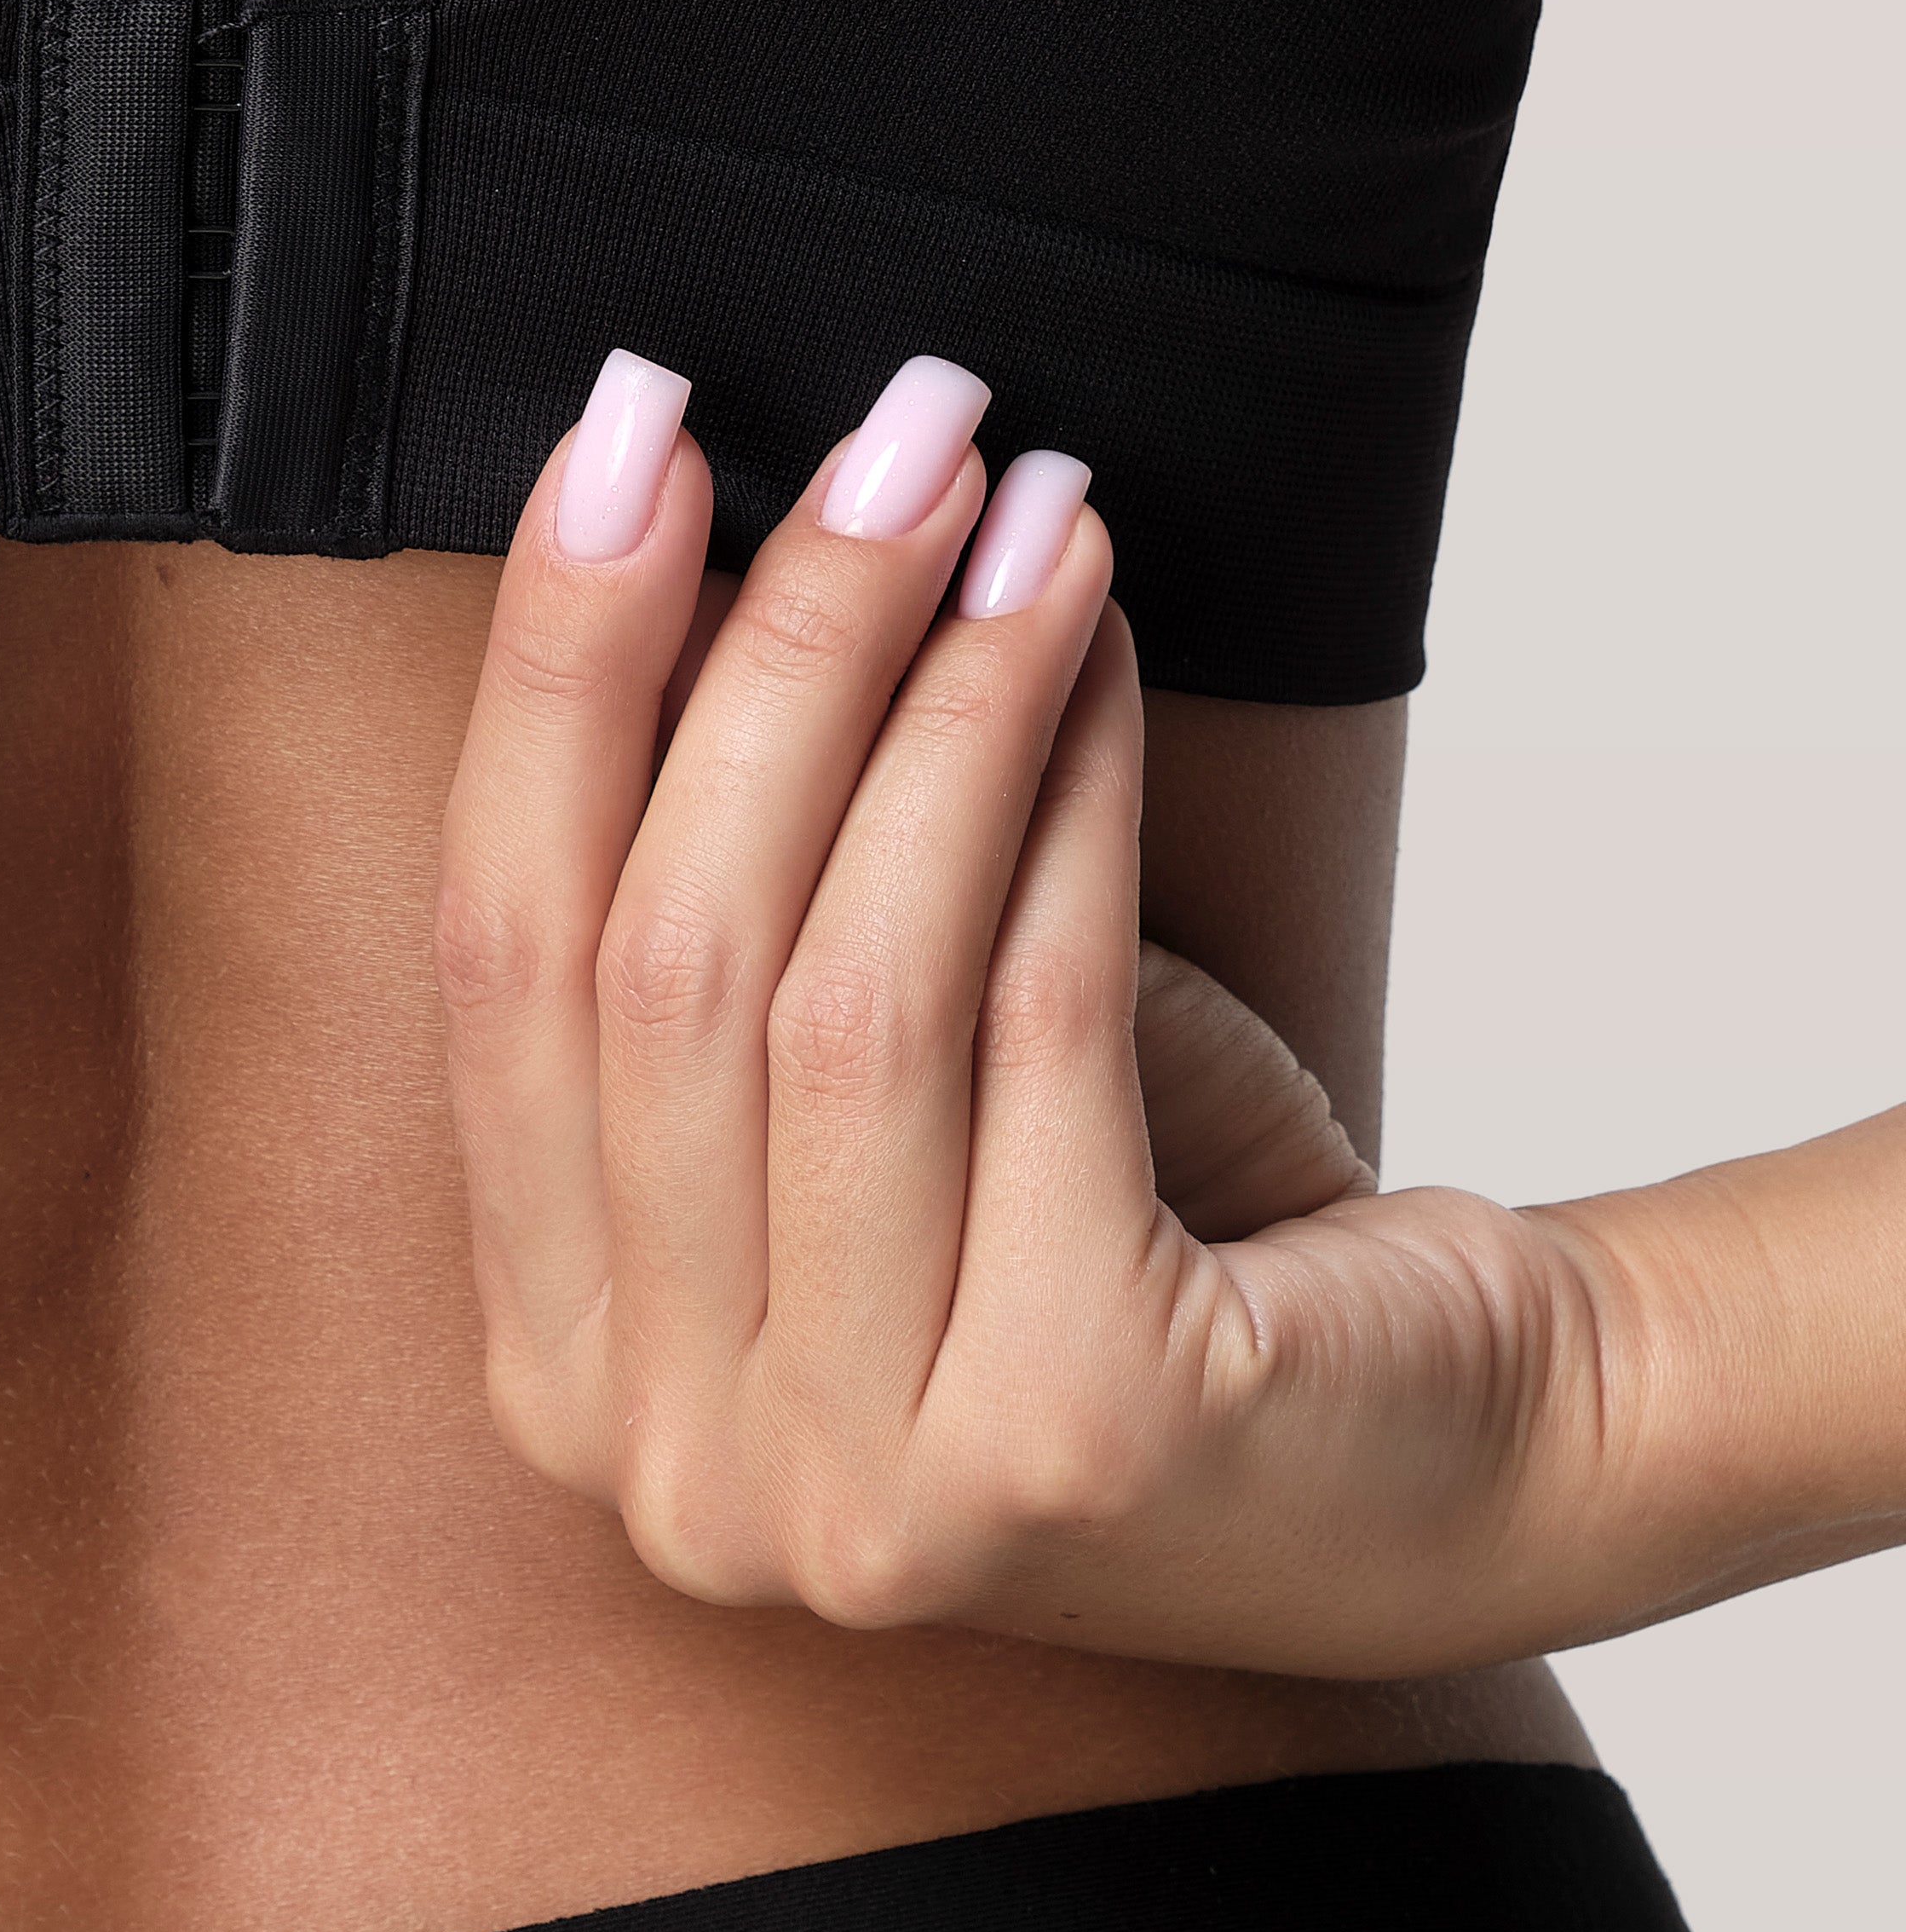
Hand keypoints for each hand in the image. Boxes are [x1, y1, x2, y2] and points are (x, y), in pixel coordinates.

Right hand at [433, 347, 1622, 1678]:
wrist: (1441, 1439)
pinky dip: (1065, 804)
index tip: (622, 442)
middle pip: (663, 968)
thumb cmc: (1115, 1211)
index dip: (549, 680)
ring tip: (1016, 505)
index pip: (490, 965)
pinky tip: (1096, 649)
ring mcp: (864, 1494)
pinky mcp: (1075, 1446)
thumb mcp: (858, 1050)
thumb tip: (648, 498)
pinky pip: (1039, 1035)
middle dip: (771, 653)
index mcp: (563, 1371)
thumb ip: (725, 871)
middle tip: (885, 437)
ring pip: (843, 996)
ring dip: (933, 702)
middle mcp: (677, 1472)